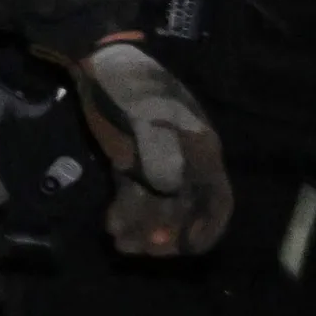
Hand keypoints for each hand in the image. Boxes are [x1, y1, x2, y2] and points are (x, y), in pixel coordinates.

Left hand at [77, 40, 231, 255]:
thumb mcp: (151, 120)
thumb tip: (169, 190)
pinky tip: (112, 227)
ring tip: (121, 244)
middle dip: (167, 234)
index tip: (188, 248)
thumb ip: (163, 156)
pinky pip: (133, 195)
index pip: (217, 199)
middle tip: (144, 251)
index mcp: (202, 150)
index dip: (207, 227)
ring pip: (157, 207)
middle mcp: (185, 162)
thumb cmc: (132, 89)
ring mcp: (156, 163)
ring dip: (143, 229)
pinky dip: (125, 213)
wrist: (97, 65)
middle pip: (185, 209)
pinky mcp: (129, 163)